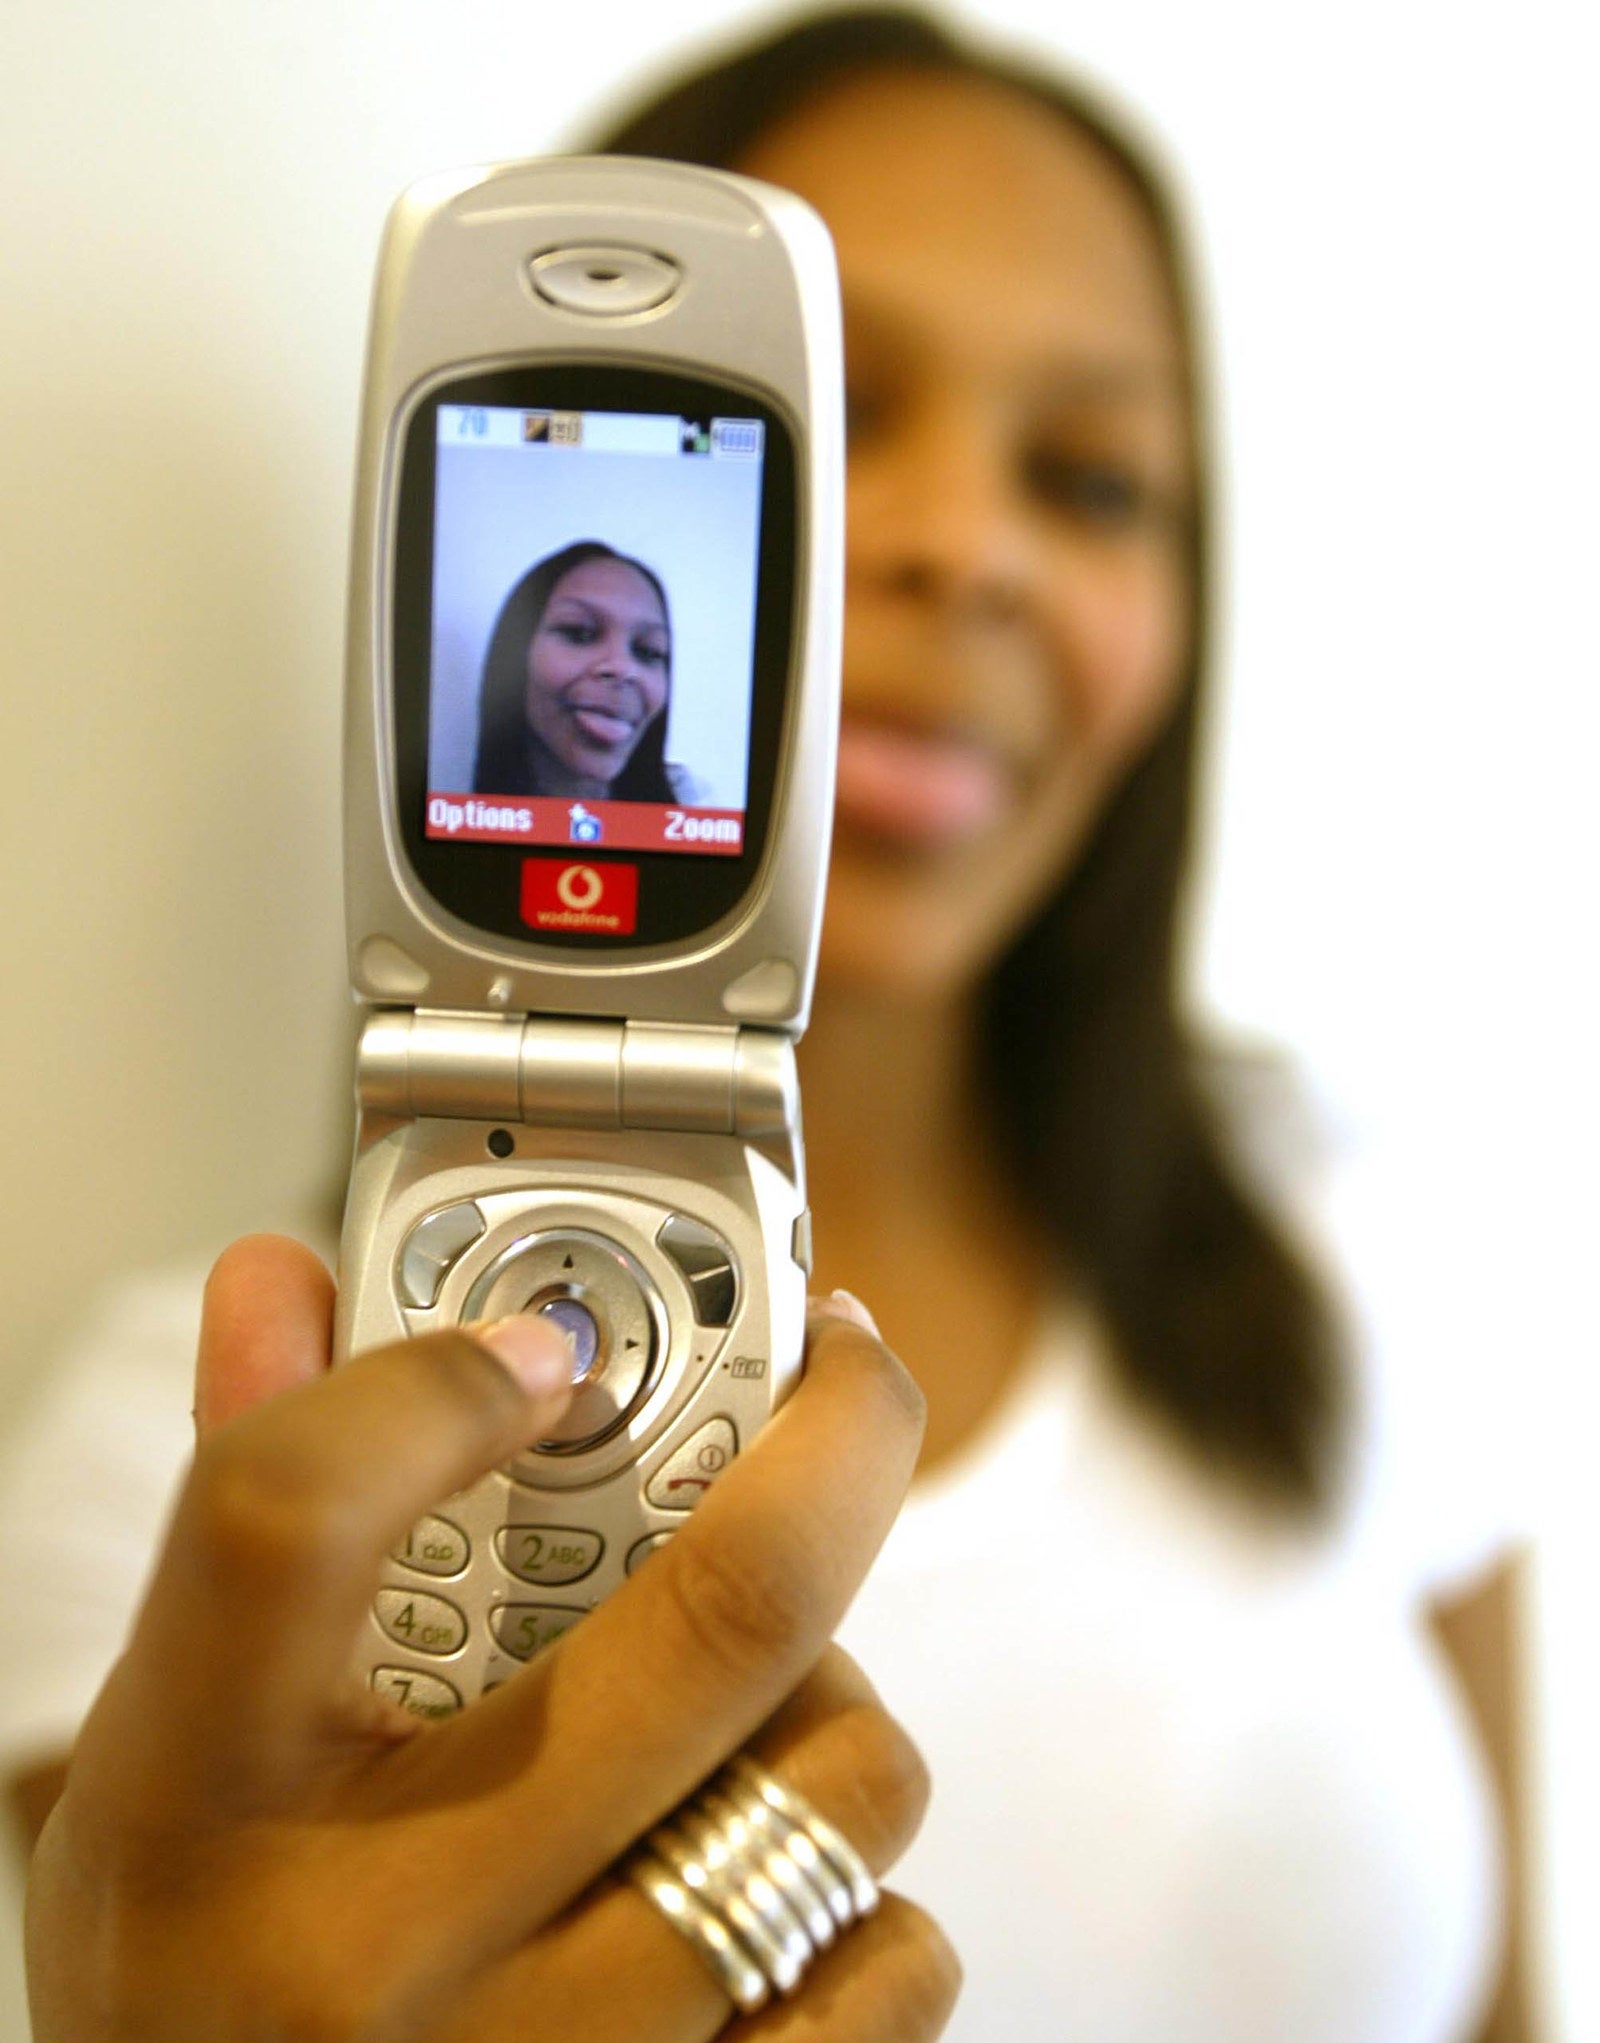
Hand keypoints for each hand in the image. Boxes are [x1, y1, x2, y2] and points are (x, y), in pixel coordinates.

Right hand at [26, 1236, 957, 2040]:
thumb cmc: (201, 1963)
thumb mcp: (168, 1742)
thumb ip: (252, 1497)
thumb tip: (282, 1281)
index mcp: (203, 1805)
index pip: (298, 1514)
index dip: (442, 1381)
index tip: (555, 1338)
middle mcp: (374, 1951)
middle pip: (715, 1615)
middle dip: (832, 1446)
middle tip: (842, 1377)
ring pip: (840, 1785)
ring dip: (836, 1696)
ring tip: (757, 1696)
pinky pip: (892, 1962)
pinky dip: (866, 1892)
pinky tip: (753, 1875)